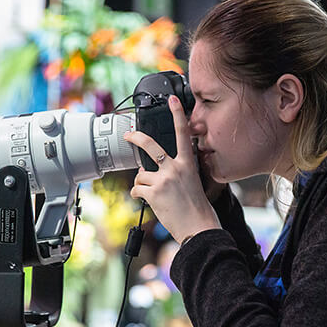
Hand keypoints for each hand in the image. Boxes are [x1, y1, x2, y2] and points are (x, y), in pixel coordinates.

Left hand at [126, 95, 220, 243]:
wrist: (198, 227)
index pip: (183, 134)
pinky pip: (137, 189)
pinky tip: (149, 201)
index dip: (177, 114)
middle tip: (129, 135)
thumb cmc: (196, 207)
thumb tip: (152, 169)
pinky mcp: (154, 192)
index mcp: (187, 163)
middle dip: (136, 138)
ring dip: (142, 185)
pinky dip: (138, 195)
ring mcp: (164, 180)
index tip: (172, 100)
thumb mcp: (192, 181)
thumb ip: (177, 170)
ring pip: (140, 176)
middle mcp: (175, 168)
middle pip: (150, 146)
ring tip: (155, 194)